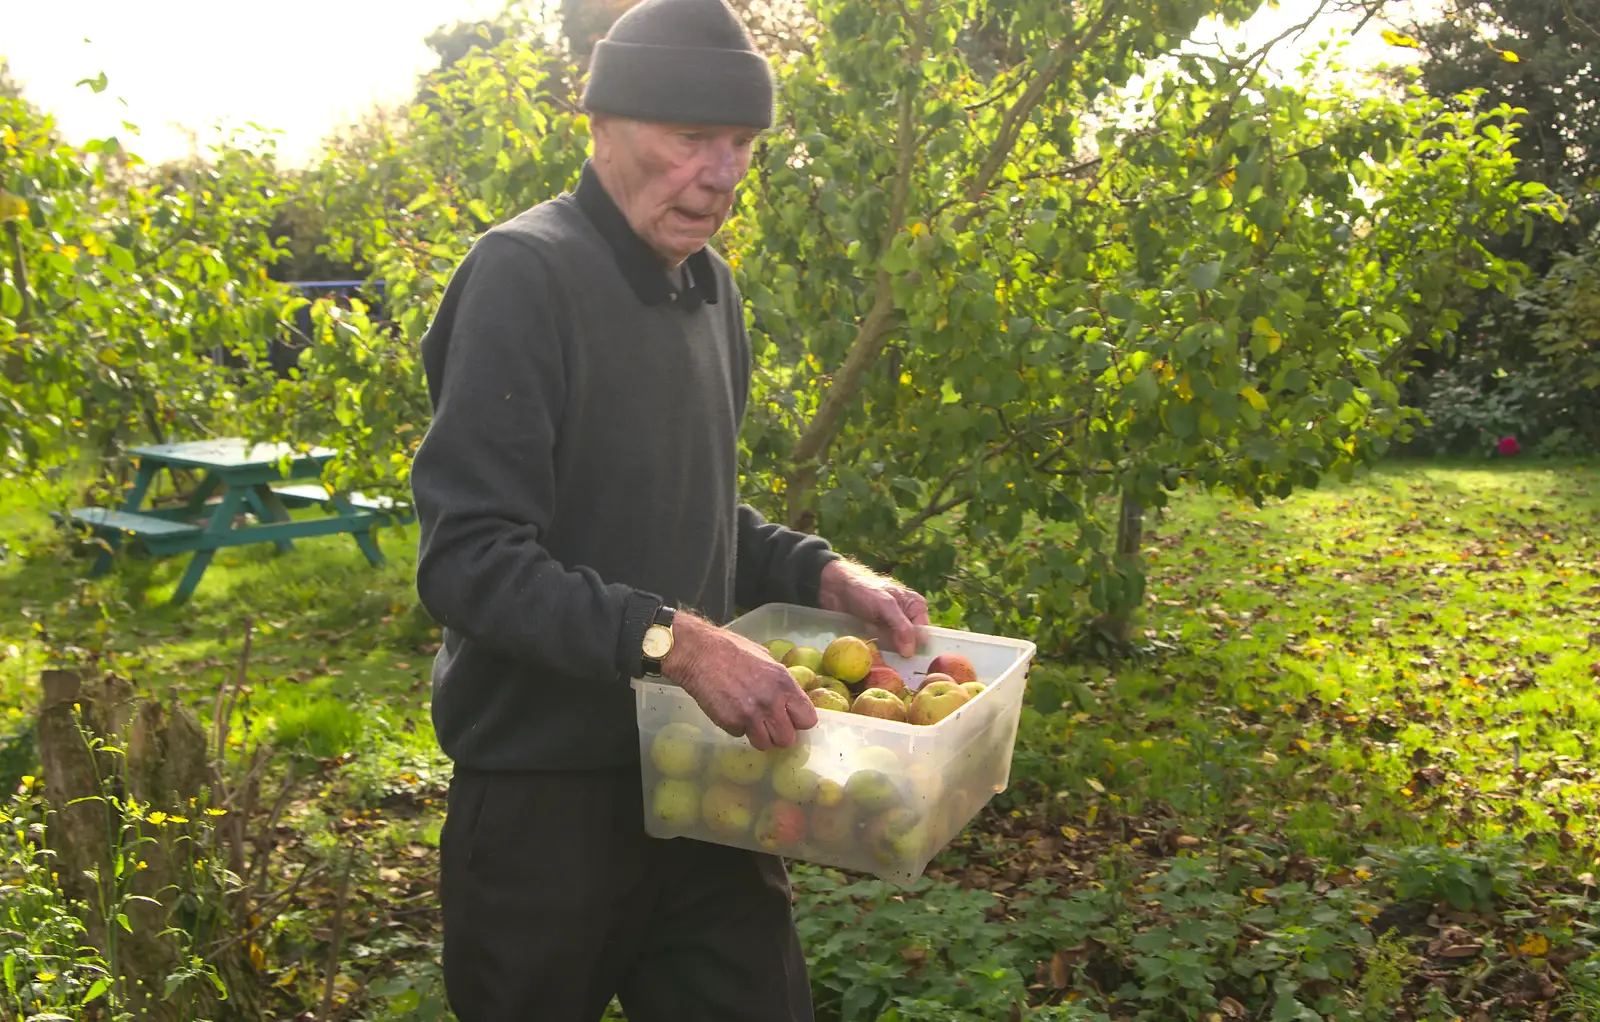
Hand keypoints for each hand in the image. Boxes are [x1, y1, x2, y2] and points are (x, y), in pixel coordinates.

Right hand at [660, 612, 818, 750]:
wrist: (700, 653)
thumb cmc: (733, 650)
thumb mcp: (767, 658)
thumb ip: (781, 682)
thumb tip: (791, 697)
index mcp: (785, 684)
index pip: (808, 719)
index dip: (799, 721)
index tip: (791, 718)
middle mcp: (771, 703)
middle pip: (787, 739)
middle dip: (779, 733)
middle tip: (770, 723)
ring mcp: (751, 716)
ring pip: (766, 744)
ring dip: (760, 735)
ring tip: (751, 720)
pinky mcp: (731, 723)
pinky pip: (741, 735)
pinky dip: (738, 728)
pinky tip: (731, 710)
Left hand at [817, 559, 929, 657]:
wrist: (835, 588)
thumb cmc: (863, 590)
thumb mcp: (885, 605)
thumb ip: (901, 626)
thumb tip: (910, 652)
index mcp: (916, 606)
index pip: (923, 634)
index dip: (915, 647)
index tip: (905, 660)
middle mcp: (907, 617)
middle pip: (912, 643)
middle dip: (903, 653)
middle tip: (893, 663)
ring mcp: (892, 627)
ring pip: (898, 648)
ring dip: (890, 655)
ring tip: (881, 661)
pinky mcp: (879, 634)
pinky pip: (885, 648)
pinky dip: (880, 653)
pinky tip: (874, 657)